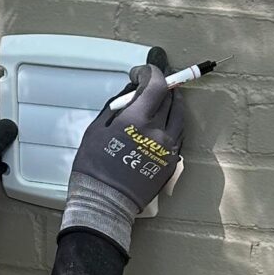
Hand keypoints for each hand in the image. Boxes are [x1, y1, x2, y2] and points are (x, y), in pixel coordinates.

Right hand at [60, 50, 184, 251]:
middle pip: (170, 97)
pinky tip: (162, 122)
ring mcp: (169, 147)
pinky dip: (172, 122)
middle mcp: (158, 131)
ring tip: (159, 100)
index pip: (156, 84)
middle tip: (148, 83)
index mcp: (137, 120)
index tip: (139, 72)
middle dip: (160, 85)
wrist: (105, 202)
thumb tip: (129, 90)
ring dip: (171, 102)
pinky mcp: (172, 161)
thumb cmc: (94, 166)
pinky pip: (178, 134)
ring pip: (179, 115)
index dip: (149, 72)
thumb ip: (116, 106)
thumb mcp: (97, 129)